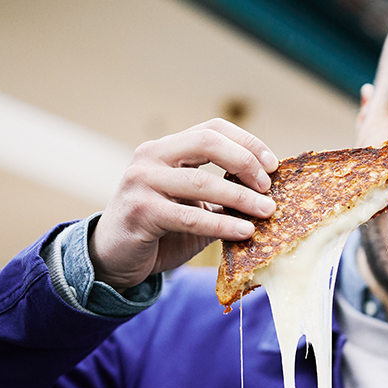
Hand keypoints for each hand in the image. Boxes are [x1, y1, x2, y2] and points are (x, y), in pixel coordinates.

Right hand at [89, 118, 278, 290]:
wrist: (115, 258)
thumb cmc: (160, 230)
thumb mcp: (193, 206)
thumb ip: (222, 197)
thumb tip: (268, 195)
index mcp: (166, 149)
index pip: (211, 129)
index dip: (247, 142)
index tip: (272, 165)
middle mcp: (150, 157)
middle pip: (207, 143)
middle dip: (245, 161)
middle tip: (268, 187)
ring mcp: (142, 182)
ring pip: (202, 182)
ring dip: (241, 197)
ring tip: (267, 211)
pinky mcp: (140, 212)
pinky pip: (190, 217)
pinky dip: (222, 225)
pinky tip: (244, 231)